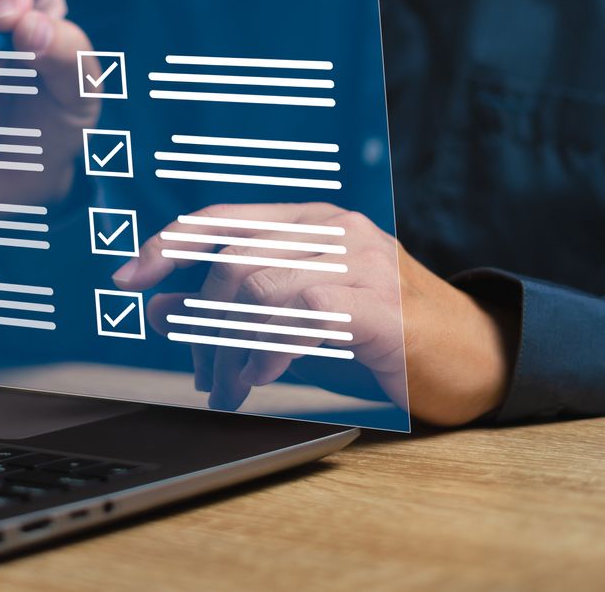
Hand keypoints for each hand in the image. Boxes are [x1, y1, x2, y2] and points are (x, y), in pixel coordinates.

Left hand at [112, 202, 513, 425]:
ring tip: (229, 385)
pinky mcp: (381, 305)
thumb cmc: (383, 331)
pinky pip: (301, 316)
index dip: (168, 246)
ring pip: (260, 285)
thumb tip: (159, 309)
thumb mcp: (299, 313)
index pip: (222, 219)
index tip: (127, 279)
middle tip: (198, 370)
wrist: (477, 355)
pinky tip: (260, 380)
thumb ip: (233, 305)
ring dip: (228, 345)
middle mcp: (334, 230)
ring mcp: (363, 263)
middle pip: (234, 258)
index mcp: (311, 221)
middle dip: (200, 319)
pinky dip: (266, 353)